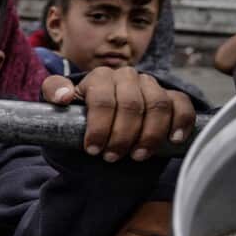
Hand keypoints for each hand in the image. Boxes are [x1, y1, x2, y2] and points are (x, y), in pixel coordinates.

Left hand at [42, 66, 194, 162]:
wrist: (101, 130)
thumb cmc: (78, 120)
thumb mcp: (59, 109)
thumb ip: (54, 94)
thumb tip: (63, 98)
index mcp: (99, 77)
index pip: (102, 100)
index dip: (99, 127)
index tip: (93, 150)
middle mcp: (126, 76)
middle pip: (132, 105)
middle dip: (122, 136)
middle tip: (112, 158)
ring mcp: (150, 85)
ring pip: (158, 105)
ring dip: (150, 135)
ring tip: (137, 156)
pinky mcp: (169, 96)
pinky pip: (181, 103)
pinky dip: (181, 121)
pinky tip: (175, 139)